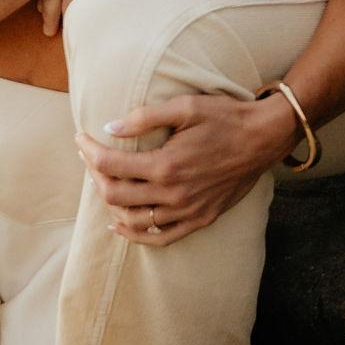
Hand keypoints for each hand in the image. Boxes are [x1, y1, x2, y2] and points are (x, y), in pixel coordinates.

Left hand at [76, 88, 301, 245]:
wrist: (263, 138)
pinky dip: (134, 234)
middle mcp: (173, 194)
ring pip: (131, 219)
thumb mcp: (185, 106)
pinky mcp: (199, 219)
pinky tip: (120, 224)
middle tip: (91, 155)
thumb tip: (110, 128)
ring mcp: (186, 211)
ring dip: (110, 202)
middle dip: (95, 174)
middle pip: (114, 193)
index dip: (88, 151)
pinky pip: (159, 237)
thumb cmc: (225, 117)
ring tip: (103, 181)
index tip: (81, 137)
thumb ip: (145, 117)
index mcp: (166, 165)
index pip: (109, 165)